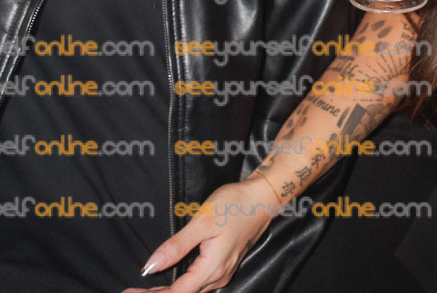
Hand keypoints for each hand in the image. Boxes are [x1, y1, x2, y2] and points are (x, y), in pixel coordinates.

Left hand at [120, 178, 276, 292]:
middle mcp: (217, 277)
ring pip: (191, 290)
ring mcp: (223, 272)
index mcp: (211, 269)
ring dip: (167, 291)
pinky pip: (198, 282)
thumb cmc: (234, 205)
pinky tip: (170, 279)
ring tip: (145, 288)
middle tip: (130, 290)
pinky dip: (180, 284)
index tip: (128, 291)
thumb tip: (151, 267)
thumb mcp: (202, 222)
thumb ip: (177, 246)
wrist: (263, 197)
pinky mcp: (224, 264)